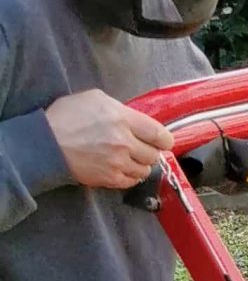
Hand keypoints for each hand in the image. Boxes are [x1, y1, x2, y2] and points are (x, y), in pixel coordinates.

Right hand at [45, 89, 172, 189]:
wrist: (48, 142)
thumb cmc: (68, 117)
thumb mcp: (95, 99)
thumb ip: (121, 110)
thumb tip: (137, 121)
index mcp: (122, 118)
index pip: (159, 134)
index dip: (165, 140)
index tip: (163, 141)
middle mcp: (124, 141)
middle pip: (154, 155)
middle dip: (149, 151)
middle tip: (138, 148)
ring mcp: (119, 162)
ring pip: (145, 170)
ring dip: (140, 165)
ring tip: (127, 158)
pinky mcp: (112, 178)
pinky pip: (132, 181)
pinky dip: (130, 176)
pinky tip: (120, 167)